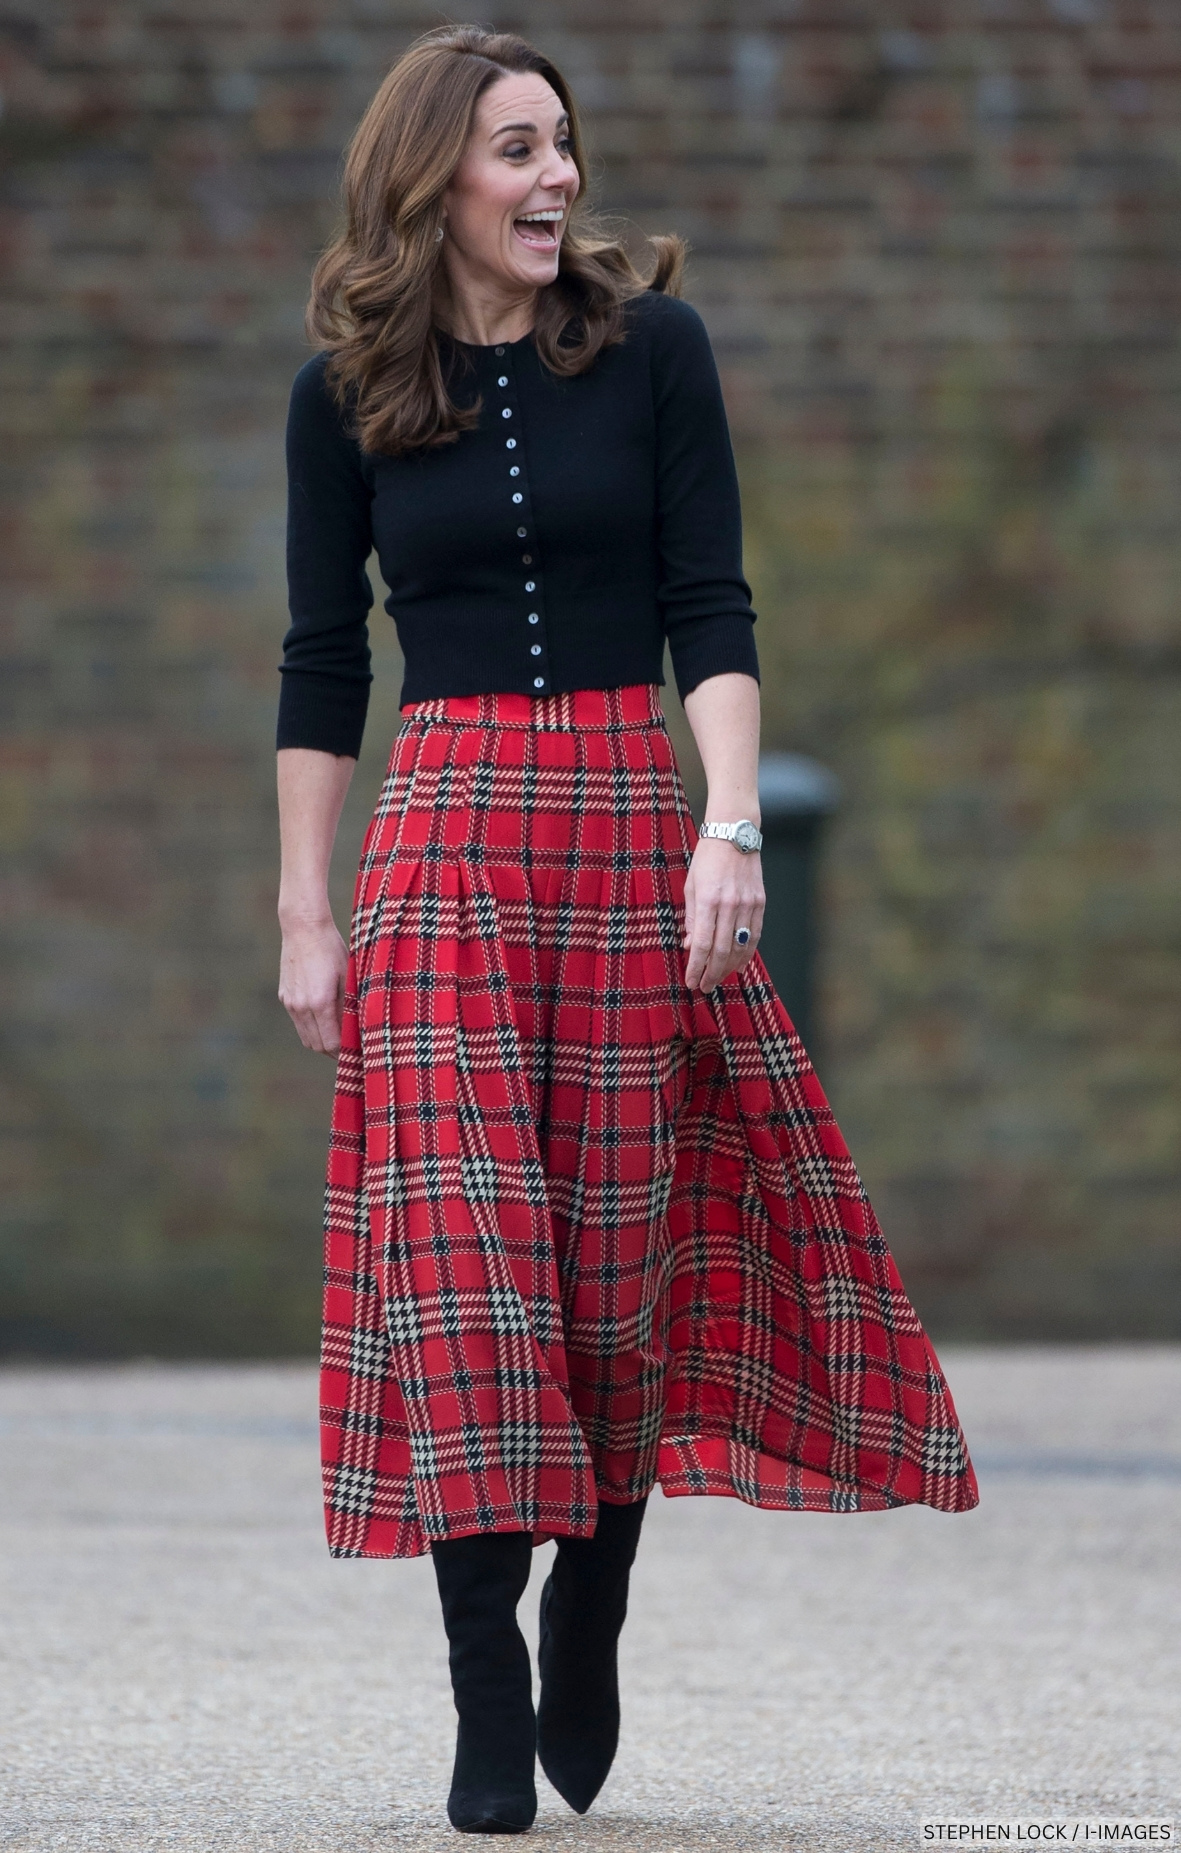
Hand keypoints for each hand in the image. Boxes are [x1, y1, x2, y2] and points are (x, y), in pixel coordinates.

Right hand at [279, 917, 348, 1054]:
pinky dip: (312, 1029)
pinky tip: (325, 1021)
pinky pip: (299, 1023)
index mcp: (320, 1003)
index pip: (331, 1043)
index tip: (357, 1052)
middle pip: (317, 1046)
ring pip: (306, 1037)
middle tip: (350, 1051)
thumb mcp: (348, 976)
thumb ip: (350, 1006)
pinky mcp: (285, 997)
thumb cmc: (332, 949)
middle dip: (333, 1052)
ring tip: (339, 1039)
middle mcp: (302, 1007)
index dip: (344, 1053)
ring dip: (321, 1042)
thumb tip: (358, 1030)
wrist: (303, 929)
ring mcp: (291, 1003)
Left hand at [683, 836, 764, 993]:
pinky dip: (747, 953)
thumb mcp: (691, 886)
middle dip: (712, 973)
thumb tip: (690, 945)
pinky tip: (739, 965)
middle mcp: (730, 904)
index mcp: (709, 900)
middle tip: (704, 987)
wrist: (734, 834)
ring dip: (729, 967)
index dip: (696, 967)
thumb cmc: (707, 859)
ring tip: (719, 978)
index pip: (702, 944)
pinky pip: (754, 935)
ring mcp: (748, 904)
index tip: (691, 981)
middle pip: (721, 950)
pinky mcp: (760, 902)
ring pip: (740, 947)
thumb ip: (691, 917)